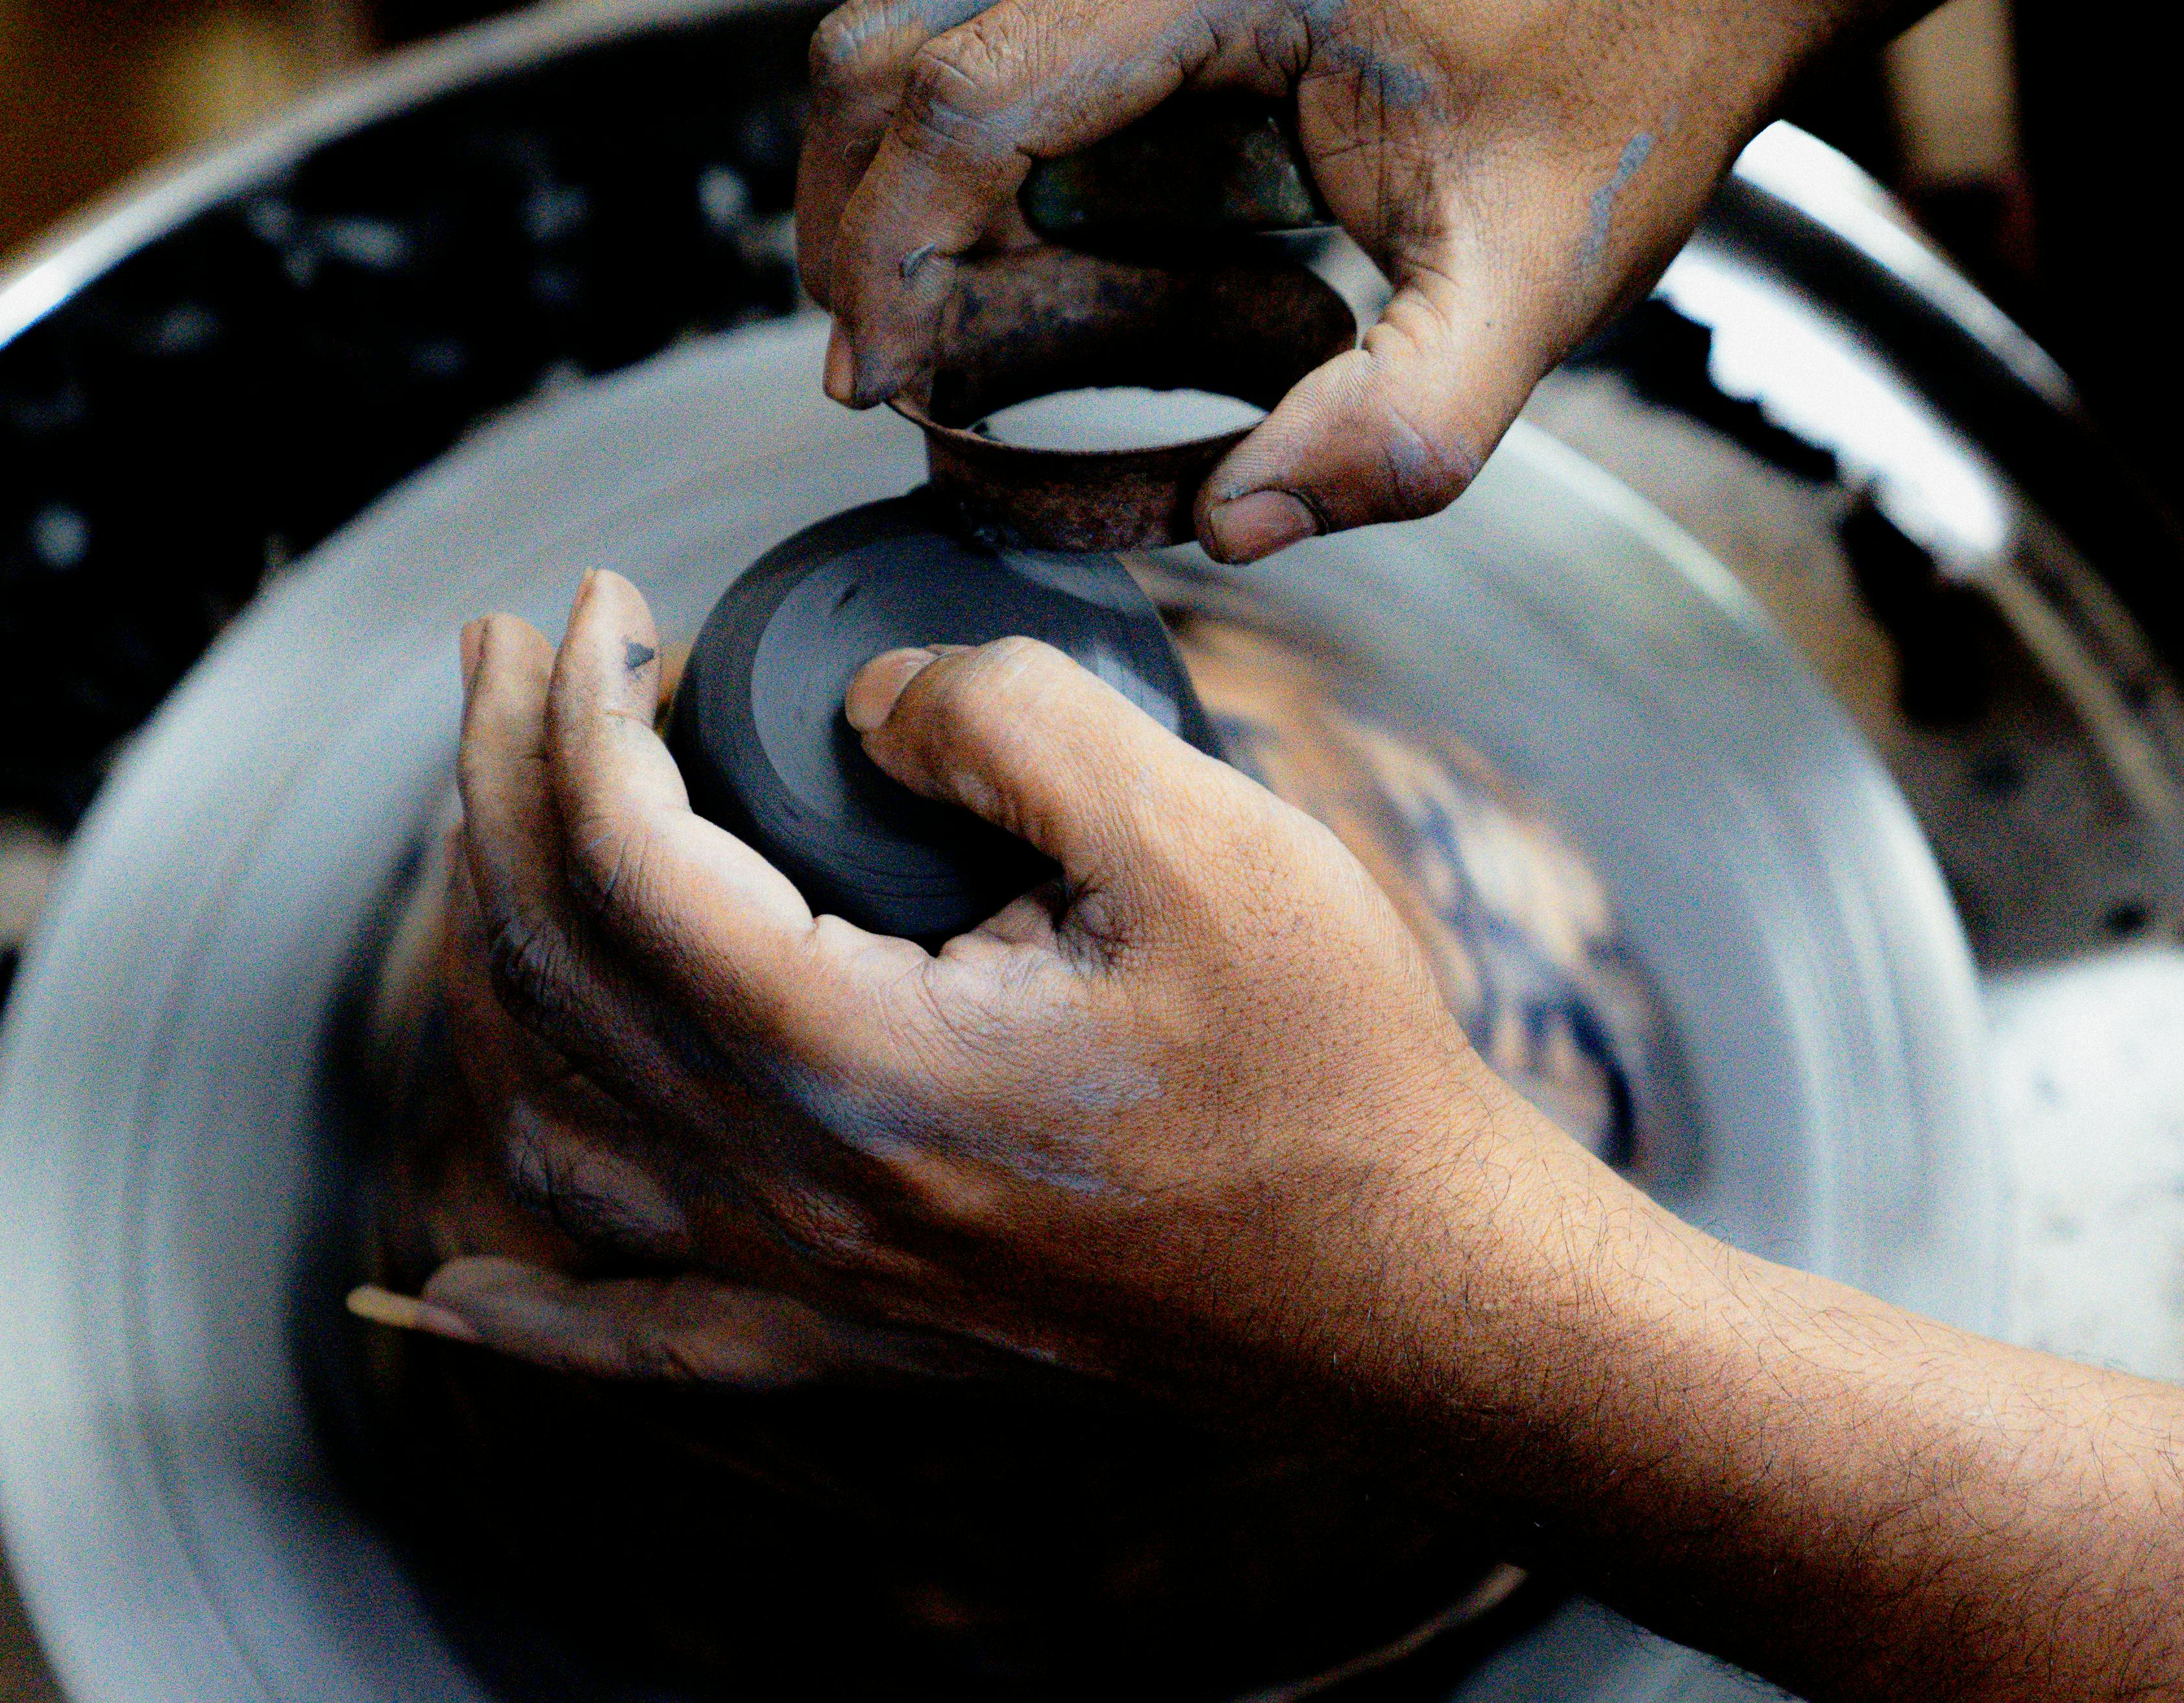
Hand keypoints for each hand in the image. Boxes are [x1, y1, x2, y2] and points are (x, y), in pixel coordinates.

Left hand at [413, 566, 1631, 1413]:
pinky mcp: (868, 1338)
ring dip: (496, 970)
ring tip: (500, 844)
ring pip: (560, 1134)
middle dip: (499, 792)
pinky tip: (460, 1289)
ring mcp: (822, 1286)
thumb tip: (879, 705)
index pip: (625, 862)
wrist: (1414, 1294)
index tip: (608, 603)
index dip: (585, 709)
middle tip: (511, 657)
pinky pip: (641, 1344)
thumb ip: (1012, 722)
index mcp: (856, 1065)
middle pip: (557, 978)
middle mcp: (799, 1196)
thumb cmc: (1332, 1072)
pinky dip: (533, 1310)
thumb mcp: (1200, 838)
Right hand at [795, 0, 1876, 559]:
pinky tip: (1016, 260)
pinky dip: (970, 160)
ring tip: (945, 332)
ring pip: (919, 33)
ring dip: (898, 189)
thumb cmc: (1628, 89)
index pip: (964, 97)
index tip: (886, 382)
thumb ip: (1397, 426)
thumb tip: (1235, 527)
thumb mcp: (1533, 282)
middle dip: (860, 223)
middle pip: (889, 46)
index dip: (890, 254)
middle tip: (892, 369)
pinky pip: (1000, 49)